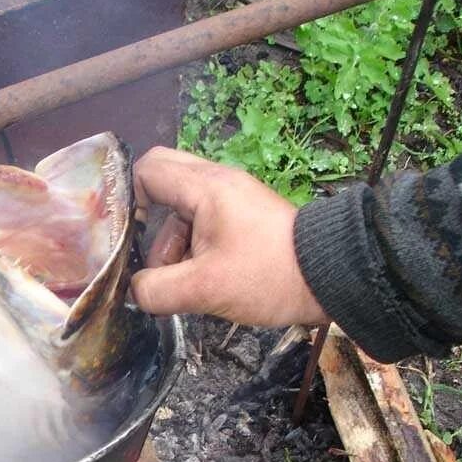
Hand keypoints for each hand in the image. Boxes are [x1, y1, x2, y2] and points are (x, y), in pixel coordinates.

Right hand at [130, 147, 327, 326]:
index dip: (128, 199)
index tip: (127, 236)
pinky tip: (199, 278)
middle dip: (149, 221)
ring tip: (180, 281)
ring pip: (182, 207)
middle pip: (164, 181)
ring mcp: (234, 198)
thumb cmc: (268, 276)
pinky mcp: (245, 217)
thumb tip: (133, 291)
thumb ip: (156, 290)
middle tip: (147, 255)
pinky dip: (193, 246)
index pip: (148, 169)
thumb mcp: (204, 290)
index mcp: (206, 188)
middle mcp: (218, 182)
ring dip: (171, 242)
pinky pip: (203, 221)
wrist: (334, 277)